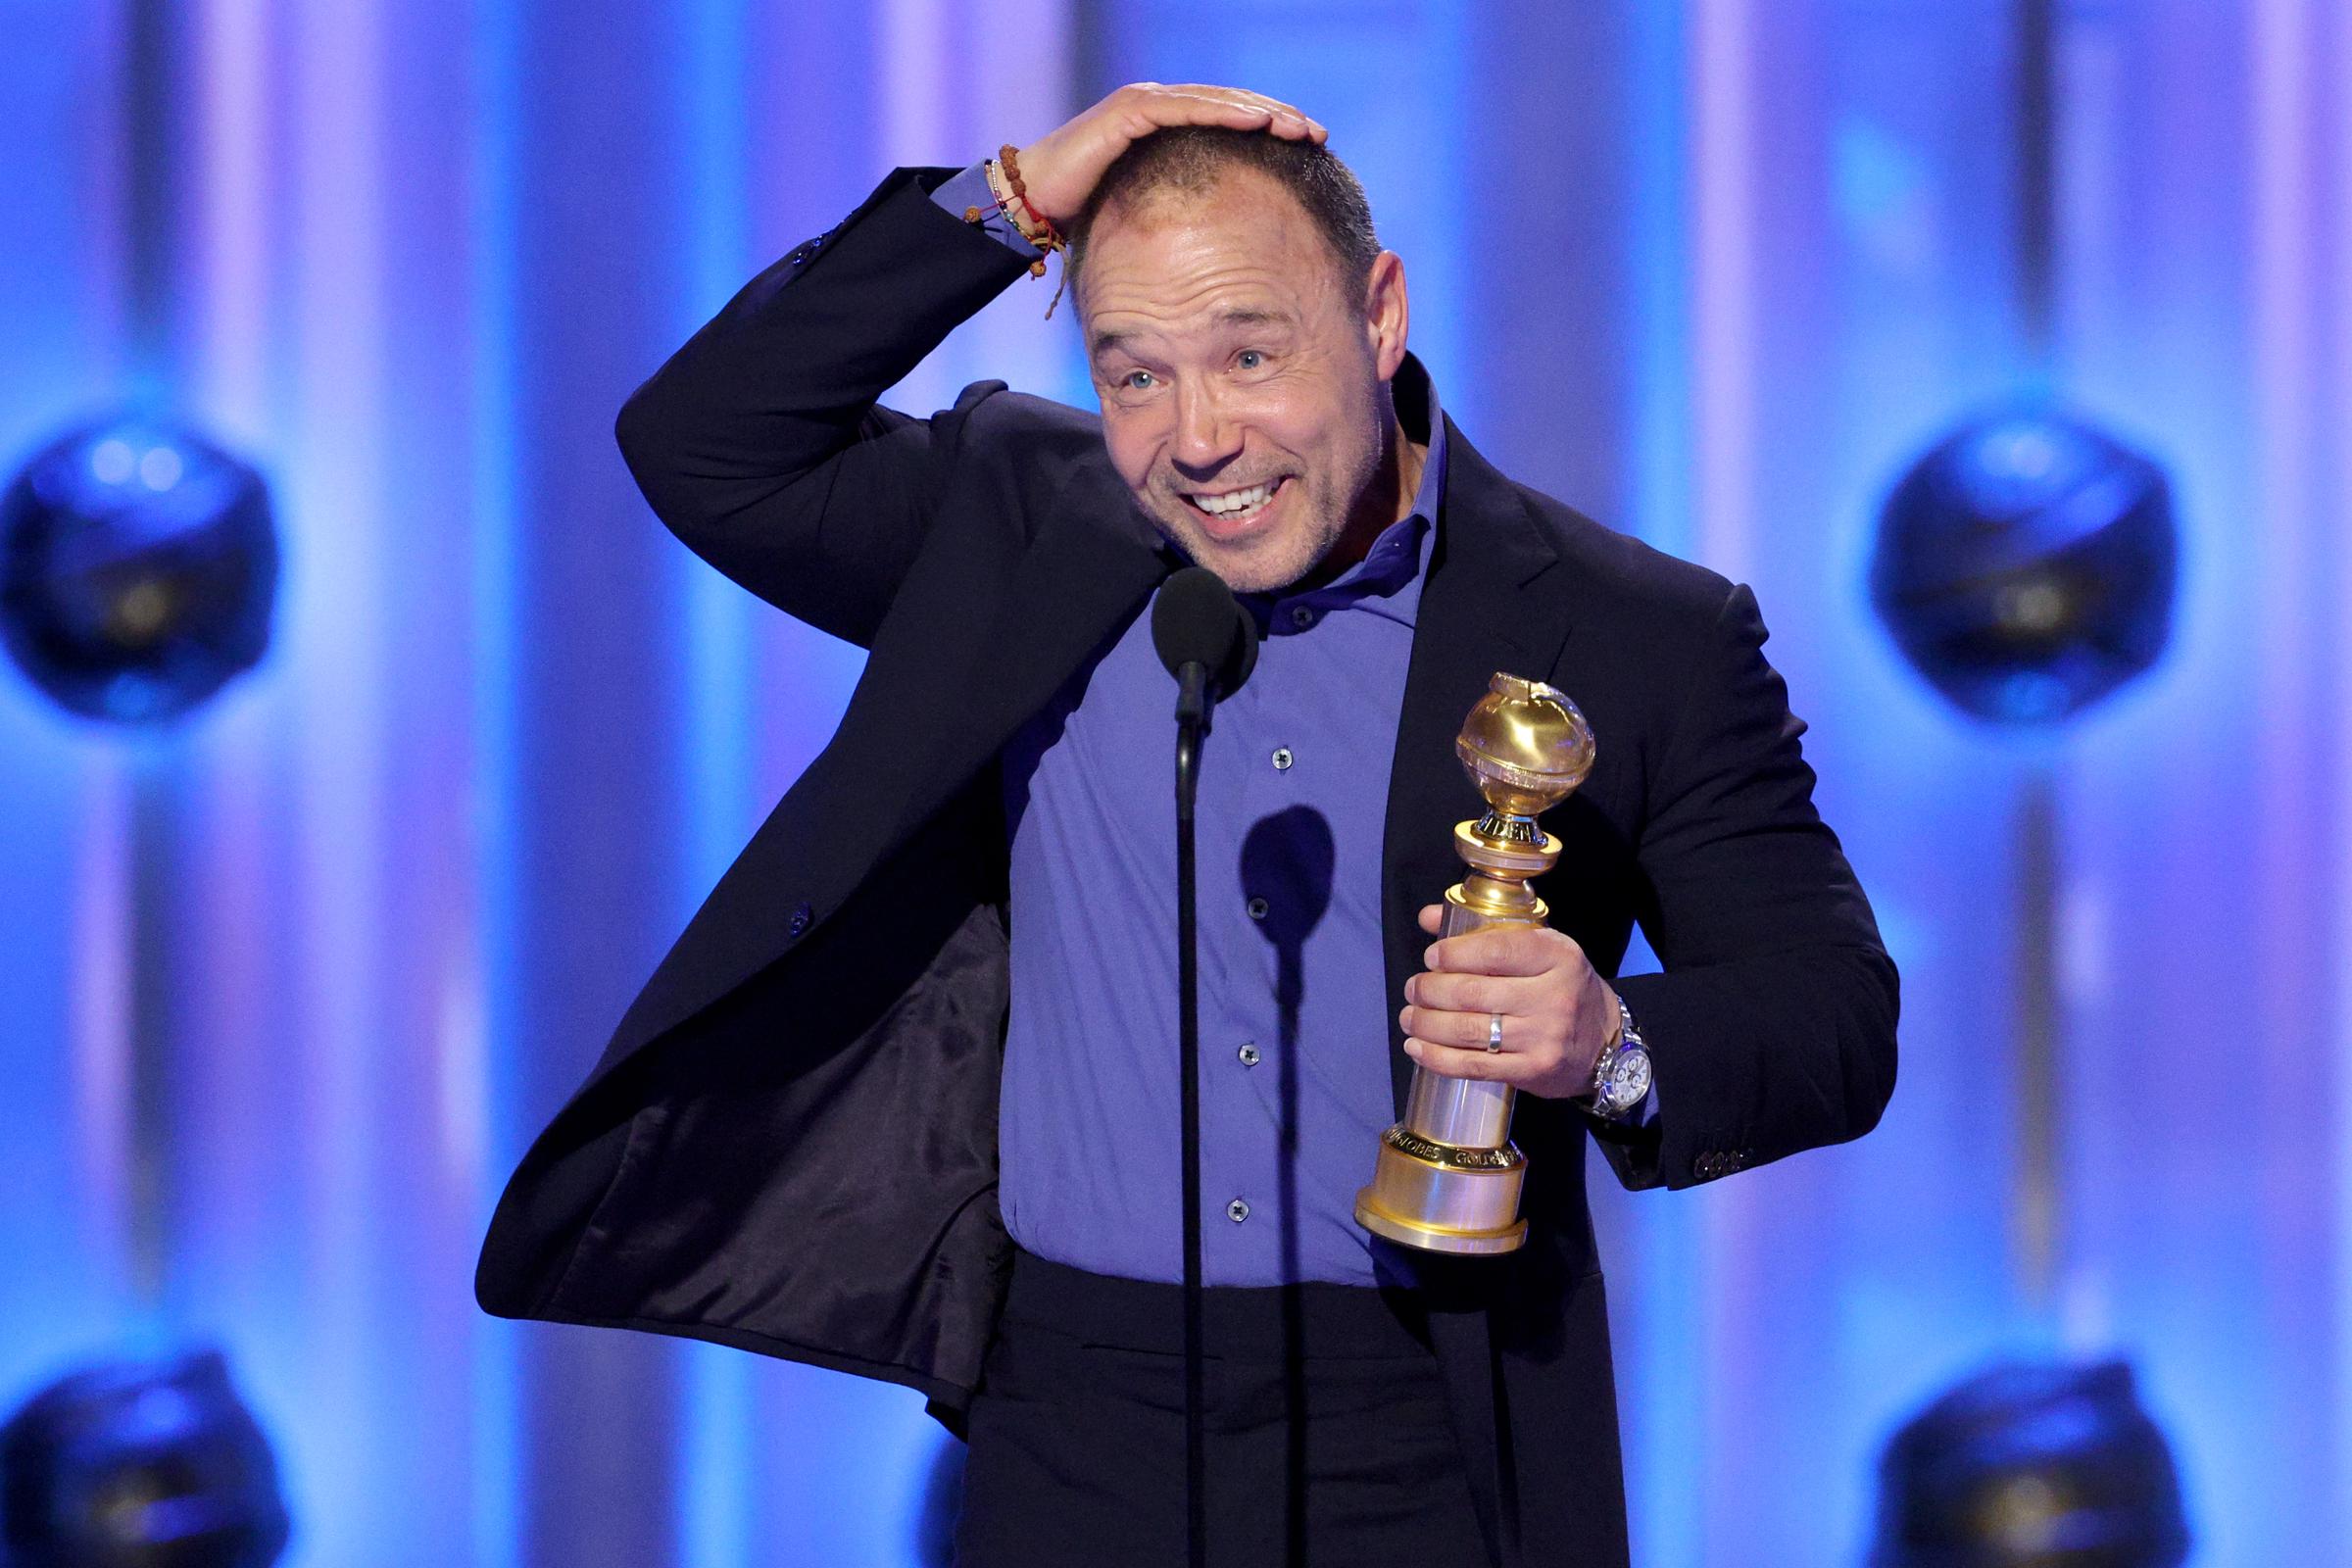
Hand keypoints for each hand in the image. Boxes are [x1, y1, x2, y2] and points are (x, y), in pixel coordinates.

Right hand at [1010, 83, 1326, 224]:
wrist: (1032, 204)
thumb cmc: (1086, 216)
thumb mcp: (1151, 216)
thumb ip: (1184, 216)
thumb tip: (1221, 252)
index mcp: (1168, 129)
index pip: (1229, 120)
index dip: (1271, 129)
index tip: (1309, 148)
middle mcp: (1158, 106)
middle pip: (1232, 105)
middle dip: (1277, 117)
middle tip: (1317, 134)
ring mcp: (1143, 104)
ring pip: (1216, 101)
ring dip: (1260, 113)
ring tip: (1298, 128)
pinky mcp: (1129, 112)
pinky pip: (1185, 108)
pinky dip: (1222, 113)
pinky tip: (1256, 123)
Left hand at [1398, 905, 1620, 1099]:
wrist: (1605, 1044)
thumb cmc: (1562, 988)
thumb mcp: (1540, 950)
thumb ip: (1486, 932)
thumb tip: (1428, 917)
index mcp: (1557, 956)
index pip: (1495, 949)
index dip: (1454, 953)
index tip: (1431, 956)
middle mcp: (1553, 996)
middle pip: (1473, 992)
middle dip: (1430, 990)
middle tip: (1414, 988)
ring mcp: (1544, 1037)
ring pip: (1468, 1030)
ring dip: (1426, 1023)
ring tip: (1410, 1015)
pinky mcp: (1533, 1070)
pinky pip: (1473, 1065)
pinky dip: (1437, 1058)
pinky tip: (1417, 1047)